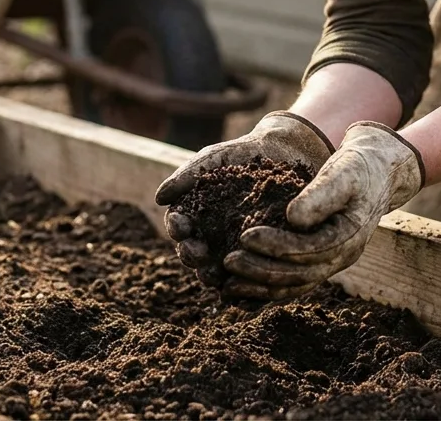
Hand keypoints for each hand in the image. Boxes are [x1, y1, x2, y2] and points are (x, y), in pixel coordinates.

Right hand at [154, 111, 333, 285]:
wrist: (281, 153)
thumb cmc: (241, 155)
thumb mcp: (213, 159)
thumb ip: (187, 176)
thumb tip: (159, 198)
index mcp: (195, 215)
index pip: (179, 228)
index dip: (178, 230)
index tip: (182, 228)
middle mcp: (211, 236)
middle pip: (194, 254)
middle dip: (192, 256)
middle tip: (199, 255)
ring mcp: (235, 247)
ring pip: (218, 270)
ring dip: (213, 275)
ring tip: (217, 275)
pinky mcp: (260, 255)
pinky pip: (250, 275)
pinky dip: (244, 286)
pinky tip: (244, 287)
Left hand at [220, 121, 425, 299]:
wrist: (379, 171)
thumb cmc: (359, 166)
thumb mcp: (344, 172)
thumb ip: (321, 194)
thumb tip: (293, 218)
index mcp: (350, 236)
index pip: (310, 251)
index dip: (276, 246)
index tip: (245, 236)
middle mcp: (342, 257)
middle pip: (300, 275)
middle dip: (262, 270)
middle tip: (228, 262)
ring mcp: (332, 262)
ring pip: (295, 285)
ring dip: (261, 286)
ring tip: (228, 284)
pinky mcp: (320, 259)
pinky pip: (294, 281)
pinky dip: (268, 287)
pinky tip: (242, 287)